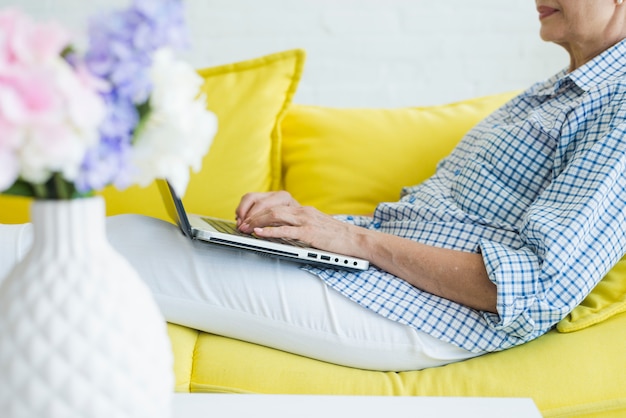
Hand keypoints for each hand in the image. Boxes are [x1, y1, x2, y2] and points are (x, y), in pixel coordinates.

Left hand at [235, 191, 361, 253]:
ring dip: (256, 221)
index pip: (273, 202)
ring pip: (275, 215)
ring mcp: (306, 220)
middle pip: (270, 206)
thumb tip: (276, 230)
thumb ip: (297, 225)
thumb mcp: (313, 226)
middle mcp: (302, 211)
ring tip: (245, 229)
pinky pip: (287, 230)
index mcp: (301, 209)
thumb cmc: (335, 237)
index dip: (255, 209)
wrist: (356, 240)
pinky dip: (270, 231)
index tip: (244, 218)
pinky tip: (259, 233)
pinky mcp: (310, 233)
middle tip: (240, 224)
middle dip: (251, 215)